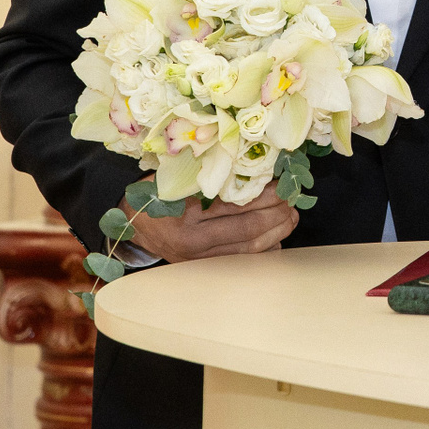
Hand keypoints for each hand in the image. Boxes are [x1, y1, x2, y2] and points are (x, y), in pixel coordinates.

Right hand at [125, 177, 298, 262]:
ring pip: (248, 249)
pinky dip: (263, 250)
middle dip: (276, 214)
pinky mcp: (203, 268)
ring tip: (291, 218)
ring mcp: (199, 259)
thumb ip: (206, 172)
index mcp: (185, 213)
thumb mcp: (175, 178)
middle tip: (292, 200)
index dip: (263, 194)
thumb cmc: (157, 195)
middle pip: (246, 228)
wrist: (135, 229)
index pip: (235, 204)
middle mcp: (193, 240)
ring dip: (276, 233)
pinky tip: (277, 237)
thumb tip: (250, 160)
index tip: (281, 183)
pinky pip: (241, 261)